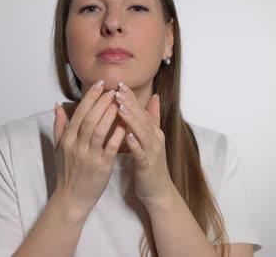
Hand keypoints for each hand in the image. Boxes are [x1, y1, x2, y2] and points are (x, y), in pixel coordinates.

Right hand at [53, 80, 126, 218]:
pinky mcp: (102, 166)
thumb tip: (57, 106)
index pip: (78, 113)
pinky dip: (118, 134)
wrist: (71, 198)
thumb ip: (59, 126)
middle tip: (112, 90)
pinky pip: (110, 147)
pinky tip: (125, 124)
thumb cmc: (67, 172)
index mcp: (67, 140)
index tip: (98, 85)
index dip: (89, 98)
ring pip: (99, 130)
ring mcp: (89, 156)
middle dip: (101, 102)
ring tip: (119, 102)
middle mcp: (76, 146)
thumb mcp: (58, 148)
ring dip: (110, 114)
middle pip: (89, 119)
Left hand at [113, 83, 175, 206]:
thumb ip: (152, 119)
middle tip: (117, 90)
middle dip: (130, 103)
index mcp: (153, 131)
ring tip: (120, 107)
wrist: (159, 191)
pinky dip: (135, 143)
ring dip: (131, 119)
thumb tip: (155, 97)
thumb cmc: (151, 164)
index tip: (119, 84)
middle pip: (142, 117)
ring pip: (142, 132)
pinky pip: (141, 153)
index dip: (131, 97)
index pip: (141, 110)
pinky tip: (127, 136)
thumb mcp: (151, 139)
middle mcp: (154, 138)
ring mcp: (152, 151)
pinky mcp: (148, 165)